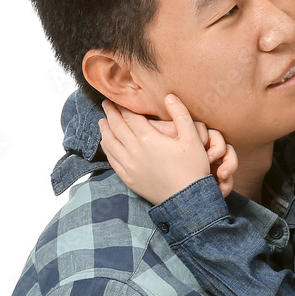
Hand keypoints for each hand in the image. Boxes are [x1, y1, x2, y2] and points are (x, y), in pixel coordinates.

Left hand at [98, 95, 236, 202]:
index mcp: (148, 137)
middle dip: (110, 113)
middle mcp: (134, 150)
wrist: (187, 199)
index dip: (122, 106)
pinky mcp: (129, 179)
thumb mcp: (192, 138)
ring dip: (104, 130)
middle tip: (105, 104)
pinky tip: (107, 145)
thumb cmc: (192, 168)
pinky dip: (107, 149)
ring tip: (102, 122)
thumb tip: (169, 96)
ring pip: (110, 143)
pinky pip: (112, 161)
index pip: (129, 116)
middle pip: (116, 127)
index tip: (117, 98)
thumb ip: (180, 114)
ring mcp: (129, 166)